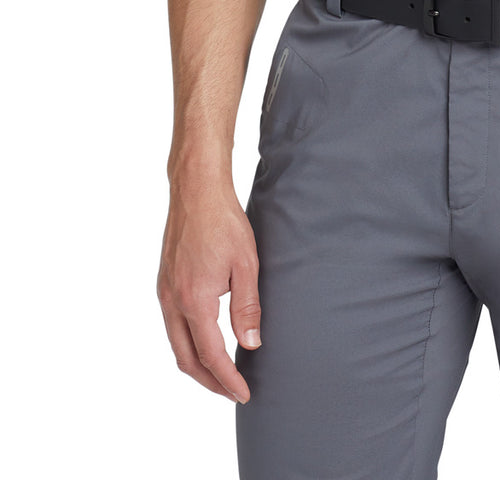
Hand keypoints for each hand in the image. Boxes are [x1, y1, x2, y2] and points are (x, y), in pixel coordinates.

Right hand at [157, 175, 261, 402]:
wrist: (196, 191)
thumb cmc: (224, 222)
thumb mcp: (247, 264)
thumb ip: (248, 307)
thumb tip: (250, 346)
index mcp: (194, 300)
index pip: (210, 355)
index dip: (228, 380)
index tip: (244, 394)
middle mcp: (172, 301)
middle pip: (186, 360)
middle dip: (210, 382)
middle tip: (232, 392)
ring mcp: (164, 293)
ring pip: (176, 345)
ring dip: (197, 365)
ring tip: (221, 374)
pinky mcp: (163, 283)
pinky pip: (172, 326)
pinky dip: (188, 344)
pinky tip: (205, 341)